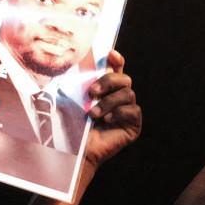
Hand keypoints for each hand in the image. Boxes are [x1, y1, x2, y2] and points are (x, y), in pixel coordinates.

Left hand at [83, 52, 141, 166]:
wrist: (76, 149)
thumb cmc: (72, 125)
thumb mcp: (73, 98)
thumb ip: (81, 81)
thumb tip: (83, 61)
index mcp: (106, 90)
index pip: (116, 69)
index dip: (116, 60)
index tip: (110, 54)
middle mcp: (119, 98)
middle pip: (124, 79)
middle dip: (108, 82)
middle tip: (92, 93)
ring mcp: (128, 112)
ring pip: (129, 94)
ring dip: (109, 102)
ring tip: (93, 114)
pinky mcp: (133, 125)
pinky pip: (133, 110)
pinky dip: (119, 113)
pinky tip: (106, 121)